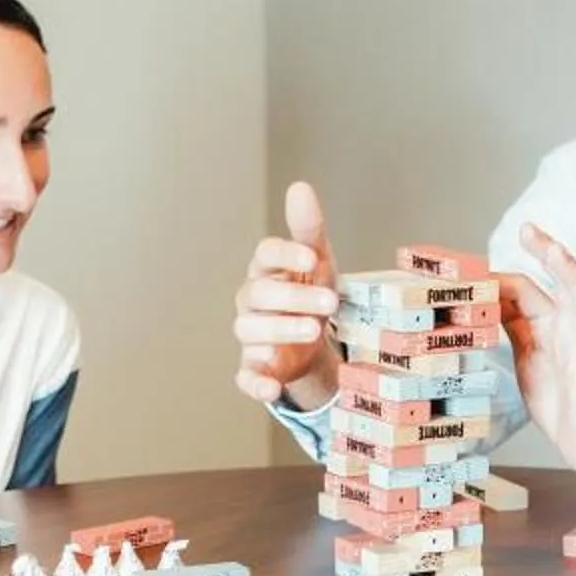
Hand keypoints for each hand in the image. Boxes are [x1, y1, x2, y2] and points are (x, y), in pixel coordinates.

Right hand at [234, 180, 340, 407]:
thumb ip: (308, 228)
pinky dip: (254, 383)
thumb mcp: (316, 260)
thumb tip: (300, 187)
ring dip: (282, 330)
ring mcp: (250, 333)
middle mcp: (252, 299)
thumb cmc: (308, 290)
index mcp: (266, 268)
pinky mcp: (253, 366)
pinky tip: (271, 388)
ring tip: (315, 330)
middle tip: (330, 302)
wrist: (312, 338)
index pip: (265, 253)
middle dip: (294, 297)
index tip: (310, 256)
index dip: (285, 253)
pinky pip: (245, 376)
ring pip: (251, 330)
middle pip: (261, 294)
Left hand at [501, 224, 575, 486]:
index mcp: (552, 323)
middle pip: (563, 282)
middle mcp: (573, 328)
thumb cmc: (559, 395)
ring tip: (560, 255)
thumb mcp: (526, 352)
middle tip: (528, 230)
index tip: (472, 274)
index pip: (528, 288)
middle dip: (547, 254)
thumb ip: (511, 322)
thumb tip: (484, 293)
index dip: (500, 279)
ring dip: (573, 278)